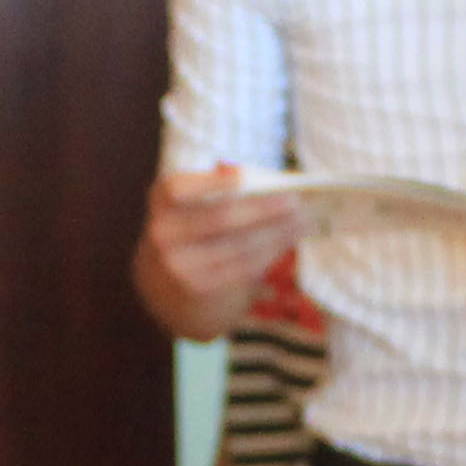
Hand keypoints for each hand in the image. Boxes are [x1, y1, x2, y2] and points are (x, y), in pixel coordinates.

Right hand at [141, 167, 306, 334]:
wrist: (167, 288)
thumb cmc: (194, 234)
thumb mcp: (193, 210)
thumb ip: (221, 194)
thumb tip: (270, 185)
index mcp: (162, 201)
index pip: (177, 188)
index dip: (209, 183)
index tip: (243, 177)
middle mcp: (163, 233)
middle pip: (220, 217)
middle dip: (263, 208)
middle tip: (297, 201)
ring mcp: (178, 264)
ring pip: (238, 244)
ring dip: (277, 232)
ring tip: (303, 222)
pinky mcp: (199, 288)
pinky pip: (242, 267)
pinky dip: (270, 252)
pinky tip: (287, 240)